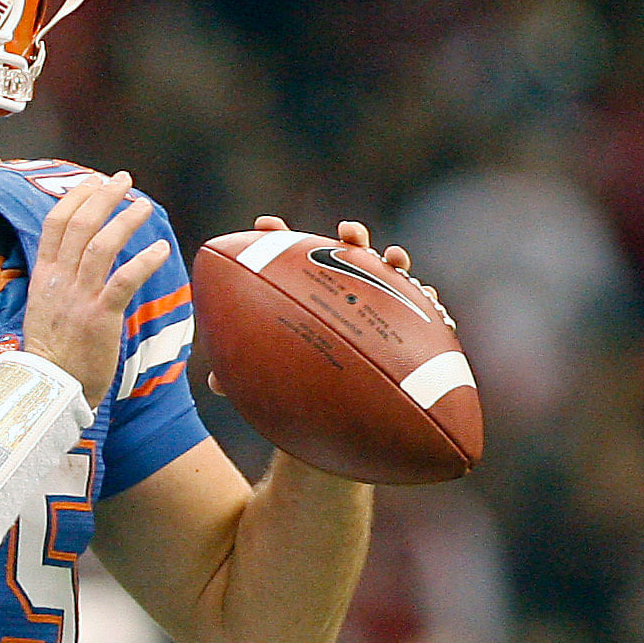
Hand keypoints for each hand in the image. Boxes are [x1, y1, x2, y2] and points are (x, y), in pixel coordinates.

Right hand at [21, 171, 167, 409]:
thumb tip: (73, 263)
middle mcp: (58, 281)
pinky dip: (143, 262)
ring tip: (144, 206)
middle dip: (102, 197)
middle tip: (122, 180)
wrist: (49, 388)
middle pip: (79, 225)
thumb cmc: (51, 354)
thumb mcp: (43, 309)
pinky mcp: (99, 317)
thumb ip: (58, 283)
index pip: (55, 225)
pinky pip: (124, 280)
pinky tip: (161, 250)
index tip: (92, 182)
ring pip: (101, 245)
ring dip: (125, 221)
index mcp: (43, 277)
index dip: (75, 198)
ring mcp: (78, 297)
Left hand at [206, 216, 446, 395]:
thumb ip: (241, 376)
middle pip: (347, 256)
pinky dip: (428, 300)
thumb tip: (212, 382)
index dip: (277, 238)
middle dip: (350, 237)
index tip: (264, 224)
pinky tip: (431, 300)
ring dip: (393, 260)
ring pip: (387, 275)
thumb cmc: (293, 388)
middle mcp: (342, 293)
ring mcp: (375, 306)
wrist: (331, 417)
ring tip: (393, 258)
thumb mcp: (266, 379)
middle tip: (347, 231)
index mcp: (304, 294)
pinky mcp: (404, 328)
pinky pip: (422, 309)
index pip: (290, 258)